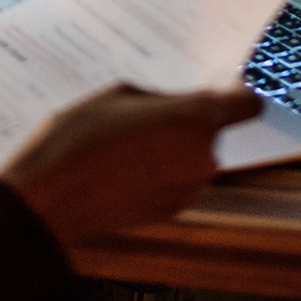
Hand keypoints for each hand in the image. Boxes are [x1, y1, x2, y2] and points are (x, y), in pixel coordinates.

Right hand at [0, 85, 259, 247]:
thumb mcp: (121, 94)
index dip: (236, 95)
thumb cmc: (83, 136)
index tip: (221, 90)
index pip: (247, 104)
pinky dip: (160, 171)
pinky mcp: (173, 210)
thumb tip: (173, 106)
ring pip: (192, 156)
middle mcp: (203, 156)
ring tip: (127, 141)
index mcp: (195, 118)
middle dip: (185, 121)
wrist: (54, 193)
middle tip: (145, 114)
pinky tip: (124, 165)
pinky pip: (177, 179)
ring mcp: (190, 188)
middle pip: (211, 130)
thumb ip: (161, 98)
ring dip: (172, 147)